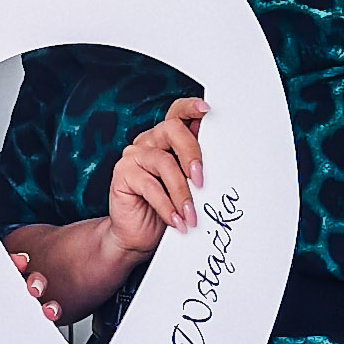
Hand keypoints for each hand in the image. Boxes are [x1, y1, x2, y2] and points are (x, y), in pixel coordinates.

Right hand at [107, 98, 208, 257]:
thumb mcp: (188, 186)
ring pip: (163, 162)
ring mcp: (133, 155)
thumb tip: (221, 162)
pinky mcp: (122, 174)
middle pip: (172, 130)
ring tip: (191, 215)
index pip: (178, 113)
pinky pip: (149, 185)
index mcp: (167, 138)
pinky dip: (167, 206)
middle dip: (192, 154)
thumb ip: (197, 168)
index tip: (207, 110)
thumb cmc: (169, 208)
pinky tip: (176, 220)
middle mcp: (149, 140)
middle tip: (201, 182)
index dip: (191, 107)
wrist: (140, 235)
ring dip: (181, 192)